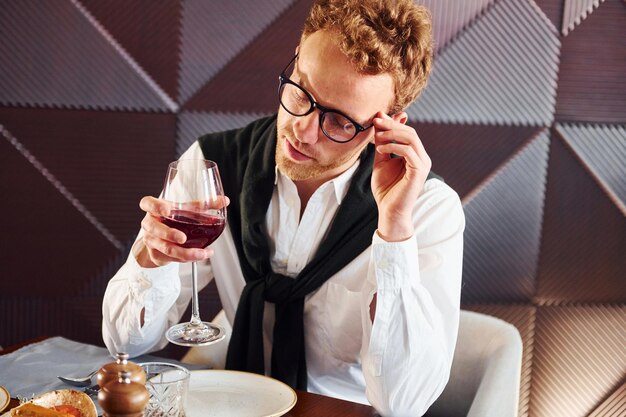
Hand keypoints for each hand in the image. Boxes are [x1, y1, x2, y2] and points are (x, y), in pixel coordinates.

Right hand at [135, 196, 227, 267]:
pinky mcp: (156, 254)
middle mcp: (150, 224)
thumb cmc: (172, 219)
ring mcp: (151, 240)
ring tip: (201, 253)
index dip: (155, 206)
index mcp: (154, 209)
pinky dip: (187, 258)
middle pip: (155, 229)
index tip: (166, 209)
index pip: (147, 203)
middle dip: (169, 234)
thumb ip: (204, 205)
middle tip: (183, 238)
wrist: (160, 239)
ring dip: (185, 252)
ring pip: (165, 248)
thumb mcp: (186, 209)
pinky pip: (171, 258)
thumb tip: (224, 201)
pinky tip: (200, 255)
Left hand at [371, 112, 430, 241]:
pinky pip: (408, 151)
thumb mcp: (381, 161)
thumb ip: (381, 143)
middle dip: (392, 124)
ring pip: (411, 138)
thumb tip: (379, 122)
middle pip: (410, 132)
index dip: (393, 122)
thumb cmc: (386, 189)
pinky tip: (380, 149)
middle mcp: (422, 157)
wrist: (389, 211)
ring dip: (392, 133)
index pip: (407, 132)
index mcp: (415, 155)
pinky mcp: (419, 171)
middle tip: (376, 121)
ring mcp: (423, 164)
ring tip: (377, 137)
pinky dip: (393, 146)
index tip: (377, 117)